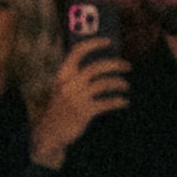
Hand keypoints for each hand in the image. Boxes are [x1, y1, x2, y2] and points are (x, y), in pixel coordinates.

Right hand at [30, 37, 129, 169]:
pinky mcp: (84, 112)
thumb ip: (77, 77)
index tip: (109, 42)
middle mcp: (69, 84)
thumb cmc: (61, 109)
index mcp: (63, 75)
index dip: (94, 44)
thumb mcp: (64, 89)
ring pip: (104, 83)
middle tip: (127, 66)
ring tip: (125, 86)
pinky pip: (106, 103)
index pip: (77, 52)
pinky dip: (118, 101)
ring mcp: (76, 98)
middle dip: (115, 64)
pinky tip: (124, 102)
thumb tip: (104, 64)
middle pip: (96, 67)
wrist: (49, 134)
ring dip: (118, 83)